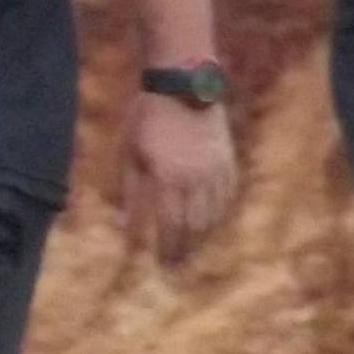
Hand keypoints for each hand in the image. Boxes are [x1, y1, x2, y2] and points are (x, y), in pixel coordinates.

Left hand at [122, 93, 236, 263]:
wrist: (183, 87)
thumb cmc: (147, 119)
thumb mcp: (130, 155)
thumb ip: (130, 193)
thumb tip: (124, 227)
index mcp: (168, 179)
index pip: (169, 225)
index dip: (166, 248)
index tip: (161, 266)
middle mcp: (196, 180)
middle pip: (194, 225)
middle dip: (185, 247)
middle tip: (177, 265)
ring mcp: (217, 171)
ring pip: (214, 214)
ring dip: (203, 234)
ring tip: (193, 248)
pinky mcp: (229, 161)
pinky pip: (228, 196)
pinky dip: (220, 212)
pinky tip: (213, 221)